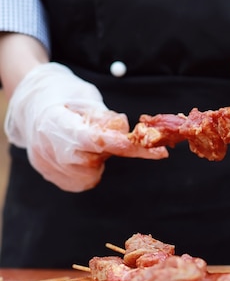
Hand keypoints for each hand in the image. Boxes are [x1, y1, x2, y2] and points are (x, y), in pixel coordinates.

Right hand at [4, 63, 166, 191]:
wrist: (32, 106)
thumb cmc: (65, 98)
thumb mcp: (87, 97)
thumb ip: (106, 117)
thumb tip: (123, 131)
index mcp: (54, 121)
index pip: (91, 139)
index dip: (119, 144)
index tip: (146, 146)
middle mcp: (45, 147)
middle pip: (92, 160)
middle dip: (110, 150)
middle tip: (113, 138)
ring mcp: (45, 164)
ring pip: (90, 174)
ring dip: (99, 160)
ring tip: (89, 143)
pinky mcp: (51, 176)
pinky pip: (82, 182)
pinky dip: (91, 170)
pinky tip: (84, 155)